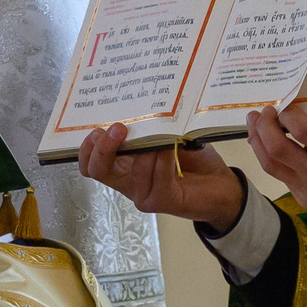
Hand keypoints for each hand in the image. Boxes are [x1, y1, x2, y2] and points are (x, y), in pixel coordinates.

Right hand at [77, 126, 245, 229]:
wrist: (220, 185)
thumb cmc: (190, 159)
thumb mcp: (163, 138)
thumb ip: (146, 130)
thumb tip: (136, 106)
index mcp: (122, 167)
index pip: (90, 163)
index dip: (86, 147)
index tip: (100, 127)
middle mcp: (127, 182)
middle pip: (97, 170)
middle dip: (103, 148)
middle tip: (119, 128)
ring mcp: (143, 194)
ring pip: (133, 170)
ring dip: (147, 148)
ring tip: (163, 134)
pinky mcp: (163, 201)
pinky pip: (158, 177)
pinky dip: (165, 159)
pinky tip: (173, 147)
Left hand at [245, 107, 306, 220]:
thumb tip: (299, 108)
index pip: (300, 130)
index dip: (287, 114)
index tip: (282, 104)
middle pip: (276, 148)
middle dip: (263, 127)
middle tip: (260, 112)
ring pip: (270, 165)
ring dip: (258, 143)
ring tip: (254, 126)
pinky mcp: (304, 199)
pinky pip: (281, 177)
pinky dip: (273, 159)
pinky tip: (270, 147)